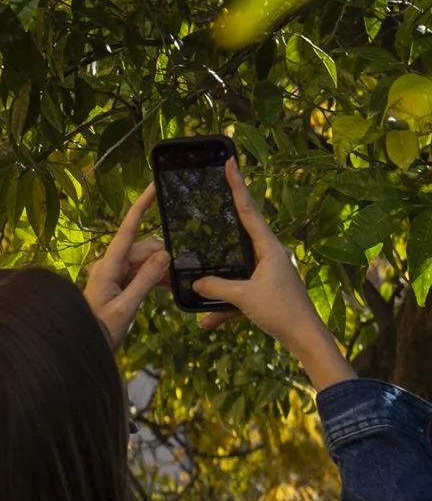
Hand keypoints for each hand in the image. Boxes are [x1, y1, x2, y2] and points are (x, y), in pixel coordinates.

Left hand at [83, 189, 171, 347]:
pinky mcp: (120, 284)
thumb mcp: (125, 308)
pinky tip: (168, 287)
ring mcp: (115, 274)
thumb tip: (164, 255)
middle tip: (177, 275)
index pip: (127, 230)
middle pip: (143, 247)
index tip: (153, 186)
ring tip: (174, 285)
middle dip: (162, 256)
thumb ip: (145, 281)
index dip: (141, 206)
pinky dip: (155, 278)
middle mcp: (110, 265)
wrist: (82, 347)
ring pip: (146, 260)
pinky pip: (142, 273)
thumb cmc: (99, 330)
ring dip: (160, 269)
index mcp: (108, 266)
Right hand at [192, 164, 351, 386]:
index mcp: (269, 247)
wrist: (304, 337)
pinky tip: (208, 323)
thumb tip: (196, 281)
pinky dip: (225, 307)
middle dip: (223, 227)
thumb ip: (218, 287)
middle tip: (212, 201)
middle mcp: (269, 255)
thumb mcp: (245, 297)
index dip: (237, 186)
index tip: (230, 163)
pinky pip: (240, 293)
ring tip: (200, 293)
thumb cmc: (281, 311)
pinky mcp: (266, 292)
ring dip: (218, 286)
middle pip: (240, 235)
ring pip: (236, 271)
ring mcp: (268, 273)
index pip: (249, 210)